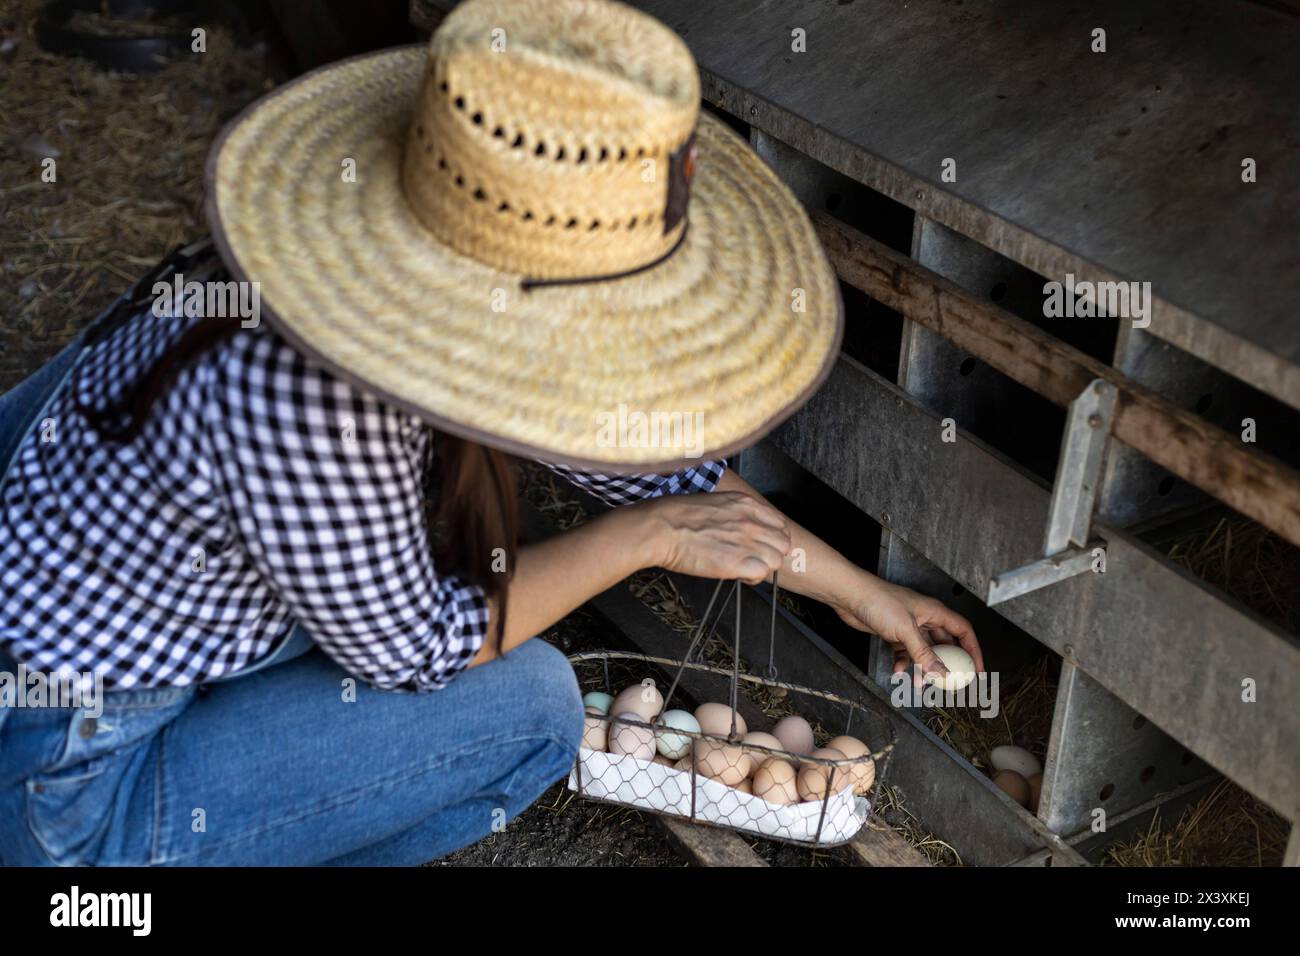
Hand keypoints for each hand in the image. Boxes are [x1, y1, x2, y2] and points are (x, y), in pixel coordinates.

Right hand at [637, 491, 791, 584]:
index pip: (779, 523)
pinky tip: (738, 574)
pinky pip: (762, 574)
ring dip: (763, 566)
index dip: (771, 537)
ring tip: (744, 568)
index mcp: (745, 504)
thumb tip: (737, 526)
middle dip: (771, 553)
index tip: (760, 544)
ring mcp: (746, 541)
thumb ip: (733, 513)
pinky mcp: (738, 562)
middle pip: (783, 543)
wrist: (661, 528)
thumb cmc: (677, 515)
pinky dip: (753, 577)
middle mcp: (751, 521)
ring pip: (776, 560)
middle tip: (753, 559)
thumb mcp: (713, 502)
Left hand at [832, 578, 982, 687]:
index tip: (975, 670)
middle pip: (945, 644)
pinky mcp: (894, 633)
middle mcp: (925, 618)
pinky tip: (897, 671)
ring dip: (923, 668)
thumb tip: (943, 673)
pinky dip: (903, 663)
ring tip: (919, 683)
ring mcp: (909, 626)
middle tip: (949, 682)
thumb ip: (924, 654)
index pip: (963, 631)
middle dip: (948, 664)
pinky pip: (905, 652)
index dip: (973, 650)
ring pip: (924, 651)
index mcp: (935, 612)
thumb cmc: (878, 600)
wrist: (850, 596)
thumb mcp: (906, 630)